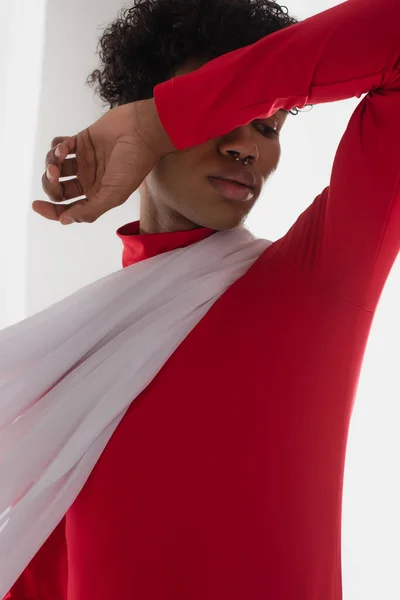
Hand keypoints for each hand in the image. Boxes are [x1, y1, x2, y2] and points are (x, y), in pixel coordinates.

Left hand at [32, 98, 174, 224]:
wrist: (143, 131)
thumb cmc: (134, 164)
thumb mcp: (114, 195)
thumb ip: (90, 211)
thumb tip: (64, 221)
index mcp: (96, 197)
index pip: (68, 209)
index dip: (51, 211)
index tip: (37, 205)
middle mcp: (88, 181)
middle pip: (58, 190)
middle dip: (51, 183)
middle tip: (54, 173)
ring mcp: (84, 161)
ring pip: (55, 167)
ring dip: (52, 161)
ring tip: (62, 153)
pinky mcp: (81, 141)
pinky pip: (59, 146)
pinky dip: (58, 146)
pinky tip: (67, 145)